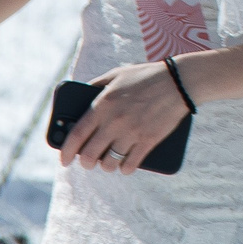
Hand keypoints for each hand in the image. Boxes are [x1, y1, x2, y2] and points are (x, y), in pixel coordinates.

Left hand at [57, 63, 191, 174]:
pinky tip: (124, 166)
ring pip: (109, 163)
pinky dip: (125, 169)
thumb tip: (80, 97)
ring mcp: (132, 132)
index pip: (76, 135)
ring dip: (106, 166)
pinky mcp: (148, 140)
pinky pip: (130, 164)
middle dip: (86, 162)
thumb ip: (96, 85)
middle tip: (87, 162)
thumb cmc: (146, 75)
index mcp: (102, 105)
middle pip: (90, 154)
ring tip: (107, 163)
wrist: (179, 81)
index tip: (64, 160)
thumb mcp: (116, 74)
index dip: (66, 151)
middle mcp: (114, 121)